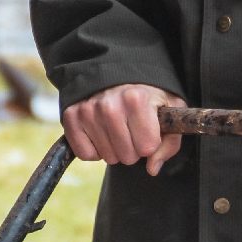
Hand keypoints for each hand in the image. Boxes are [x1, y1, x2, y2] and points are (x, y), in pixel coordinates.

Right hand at [63, 83, 186, 175]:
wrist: (116, 73)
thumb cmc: (147, 94)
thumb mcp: (169, 108)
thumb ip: (170, 141)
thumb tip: (152, 168)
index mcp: (136, 99)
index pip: (147, 148)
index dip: (151, 143)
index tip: (149, 128)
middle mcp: (110, 104)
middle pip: (127, 156)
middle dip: (133, 148)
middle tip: (132, 129)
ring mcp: (88, 110)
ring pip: (108, 157)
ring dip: (115, 149)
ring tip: (117, 127)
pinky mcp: (71, 116)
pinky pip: (85, 155)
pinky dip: (94, 150)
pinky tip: (101, 132)